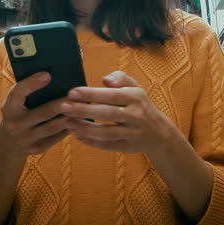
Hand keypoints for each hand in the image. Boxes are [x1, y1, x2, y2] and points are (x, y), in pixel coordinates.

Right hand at [0, 72, 75, 155]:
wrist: (9, 144)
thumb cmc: (17, 115)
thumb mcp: (15, 104)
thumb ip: (27, 92)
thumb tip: (51, 76)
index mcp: (8, 108)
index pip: (18, 93)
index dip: (32, 83)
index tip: (48, 75)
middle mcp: (15, 124)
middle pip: (43, 112)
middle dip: (62, 103)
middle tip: (78, 95)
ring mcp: (25, 139)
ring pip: (52, 127)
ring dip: (70, 116)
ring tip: (83, 107)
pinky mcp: (36, 149)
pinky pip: (55, 138)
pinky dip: (68, 128)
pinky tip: (79, 120)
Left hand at [61, 71, 175, 153]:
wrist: (159, 132)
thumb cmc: (140, 105)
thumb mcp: (135, 87)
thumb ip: (120, 78)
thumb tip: (105, 79)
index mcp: (135, 97)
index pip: (110, 95)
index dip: (91, 94)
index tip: (72, 92)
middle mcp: (135, 115)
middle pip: (107, 113)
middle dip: (84, 111)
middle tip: (64, 107)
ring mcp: (131, 133)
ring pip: (106, 132)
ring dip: (85, 128)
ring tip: (67, 123)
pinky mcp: (127, 147)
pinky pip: (107, 145)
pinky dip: (91, 142)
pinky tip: (77, 135)